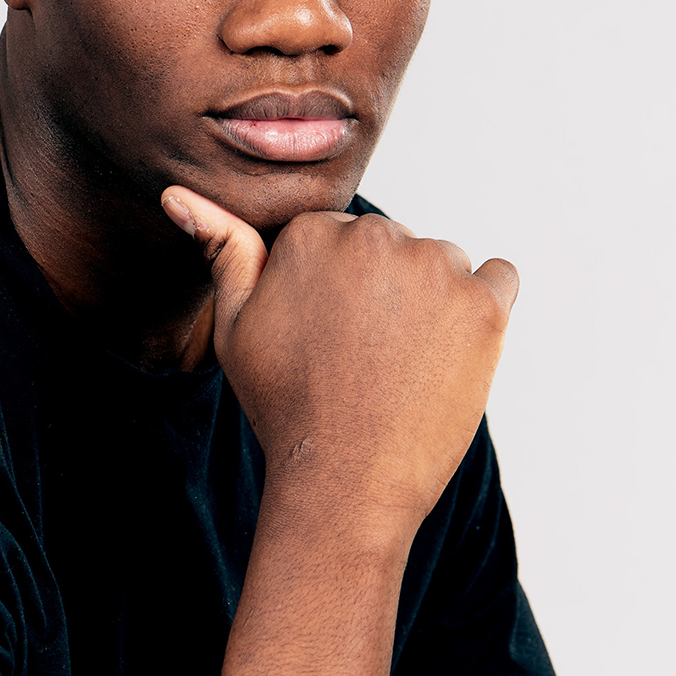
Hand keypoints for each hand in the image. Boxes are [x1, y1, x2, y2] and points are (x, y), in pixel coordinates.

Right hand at [162, 187, 517, 538]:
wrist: (344, 481)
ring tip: (401, 366)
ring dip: (433, 303)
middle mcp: (377, 235)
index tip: (330, 339)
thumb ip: (221, 248)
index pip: (344, 241)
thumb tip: (177, 194)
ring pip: (444, 266)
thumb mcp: (235, 326)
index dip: (339, 294)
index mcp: (315, 232)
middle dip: (386, 293)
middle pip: (395, 248)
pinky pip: (498, 281)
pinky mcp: (485, 304)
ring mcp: (436, 267)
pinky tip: (448, 356)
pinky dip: (483, 312)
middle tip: (364, 359)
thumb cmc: (284, 406)